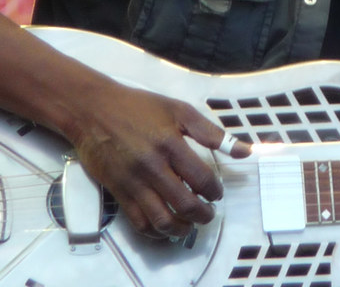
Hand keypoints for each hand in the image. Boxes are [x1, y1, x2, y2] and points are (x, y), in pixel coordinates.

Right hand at [67, 81, 251, 238]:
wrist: (94, 110)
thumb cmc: (140, 107)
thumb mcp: (179, 110)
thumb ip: (212, 133)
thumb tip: (244, 151)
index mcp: (170, 143)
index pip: (201, 178)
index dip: (214, 190)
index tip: (217, 193)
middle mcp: (152, 166)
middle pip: (184, 203)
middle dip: (203, 214)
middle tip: (209, 213)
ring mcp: (133, 181)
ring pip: (162, 219)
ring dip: (181, 228)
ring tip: (190, 225)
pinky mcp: (118, 191)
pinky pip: (138, 222)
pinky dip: (156, 230)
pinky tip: (166, 226)